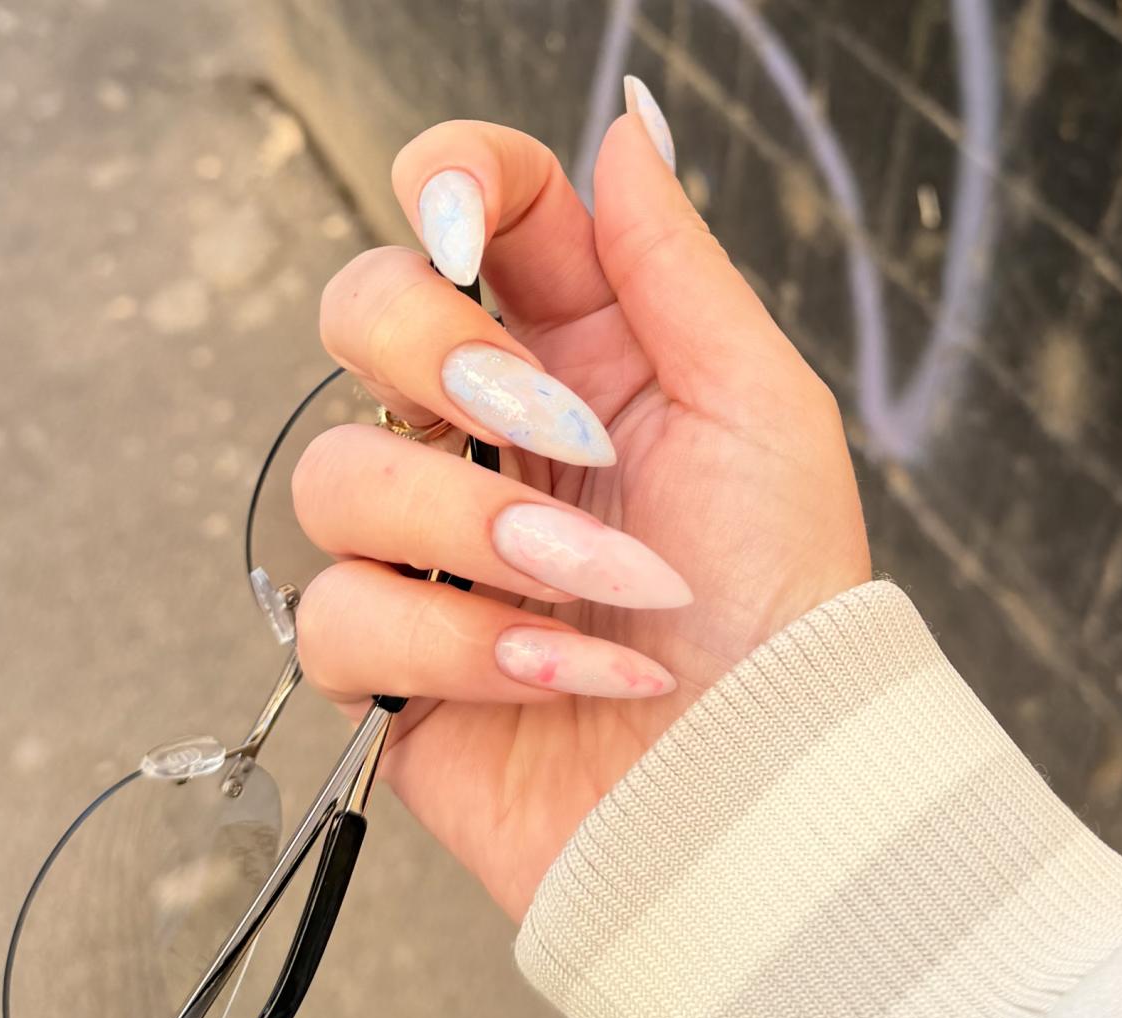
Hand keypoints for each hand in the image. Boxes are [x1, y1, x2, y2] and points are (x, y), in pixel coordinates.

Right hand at [295, 92, 869, 920]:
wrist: (763, 790)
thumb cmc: (784, 609)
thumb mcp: (760, 412)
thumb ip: (673, 264)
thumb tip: (626, 123)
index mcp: (579, 353)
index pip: (465, 212)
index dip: (446, 187)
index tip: (470, 231)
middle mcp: (489, 435)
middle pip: (358, 311)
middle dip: (438, 359)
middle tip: (554, 435)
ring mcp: (431, 551)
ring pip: (337, 477)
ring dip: (475, 538)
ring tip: (599, 597)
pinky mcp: (394, 665)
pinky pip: (338, 621)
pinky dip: (457, 650)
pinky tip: (560, 677)